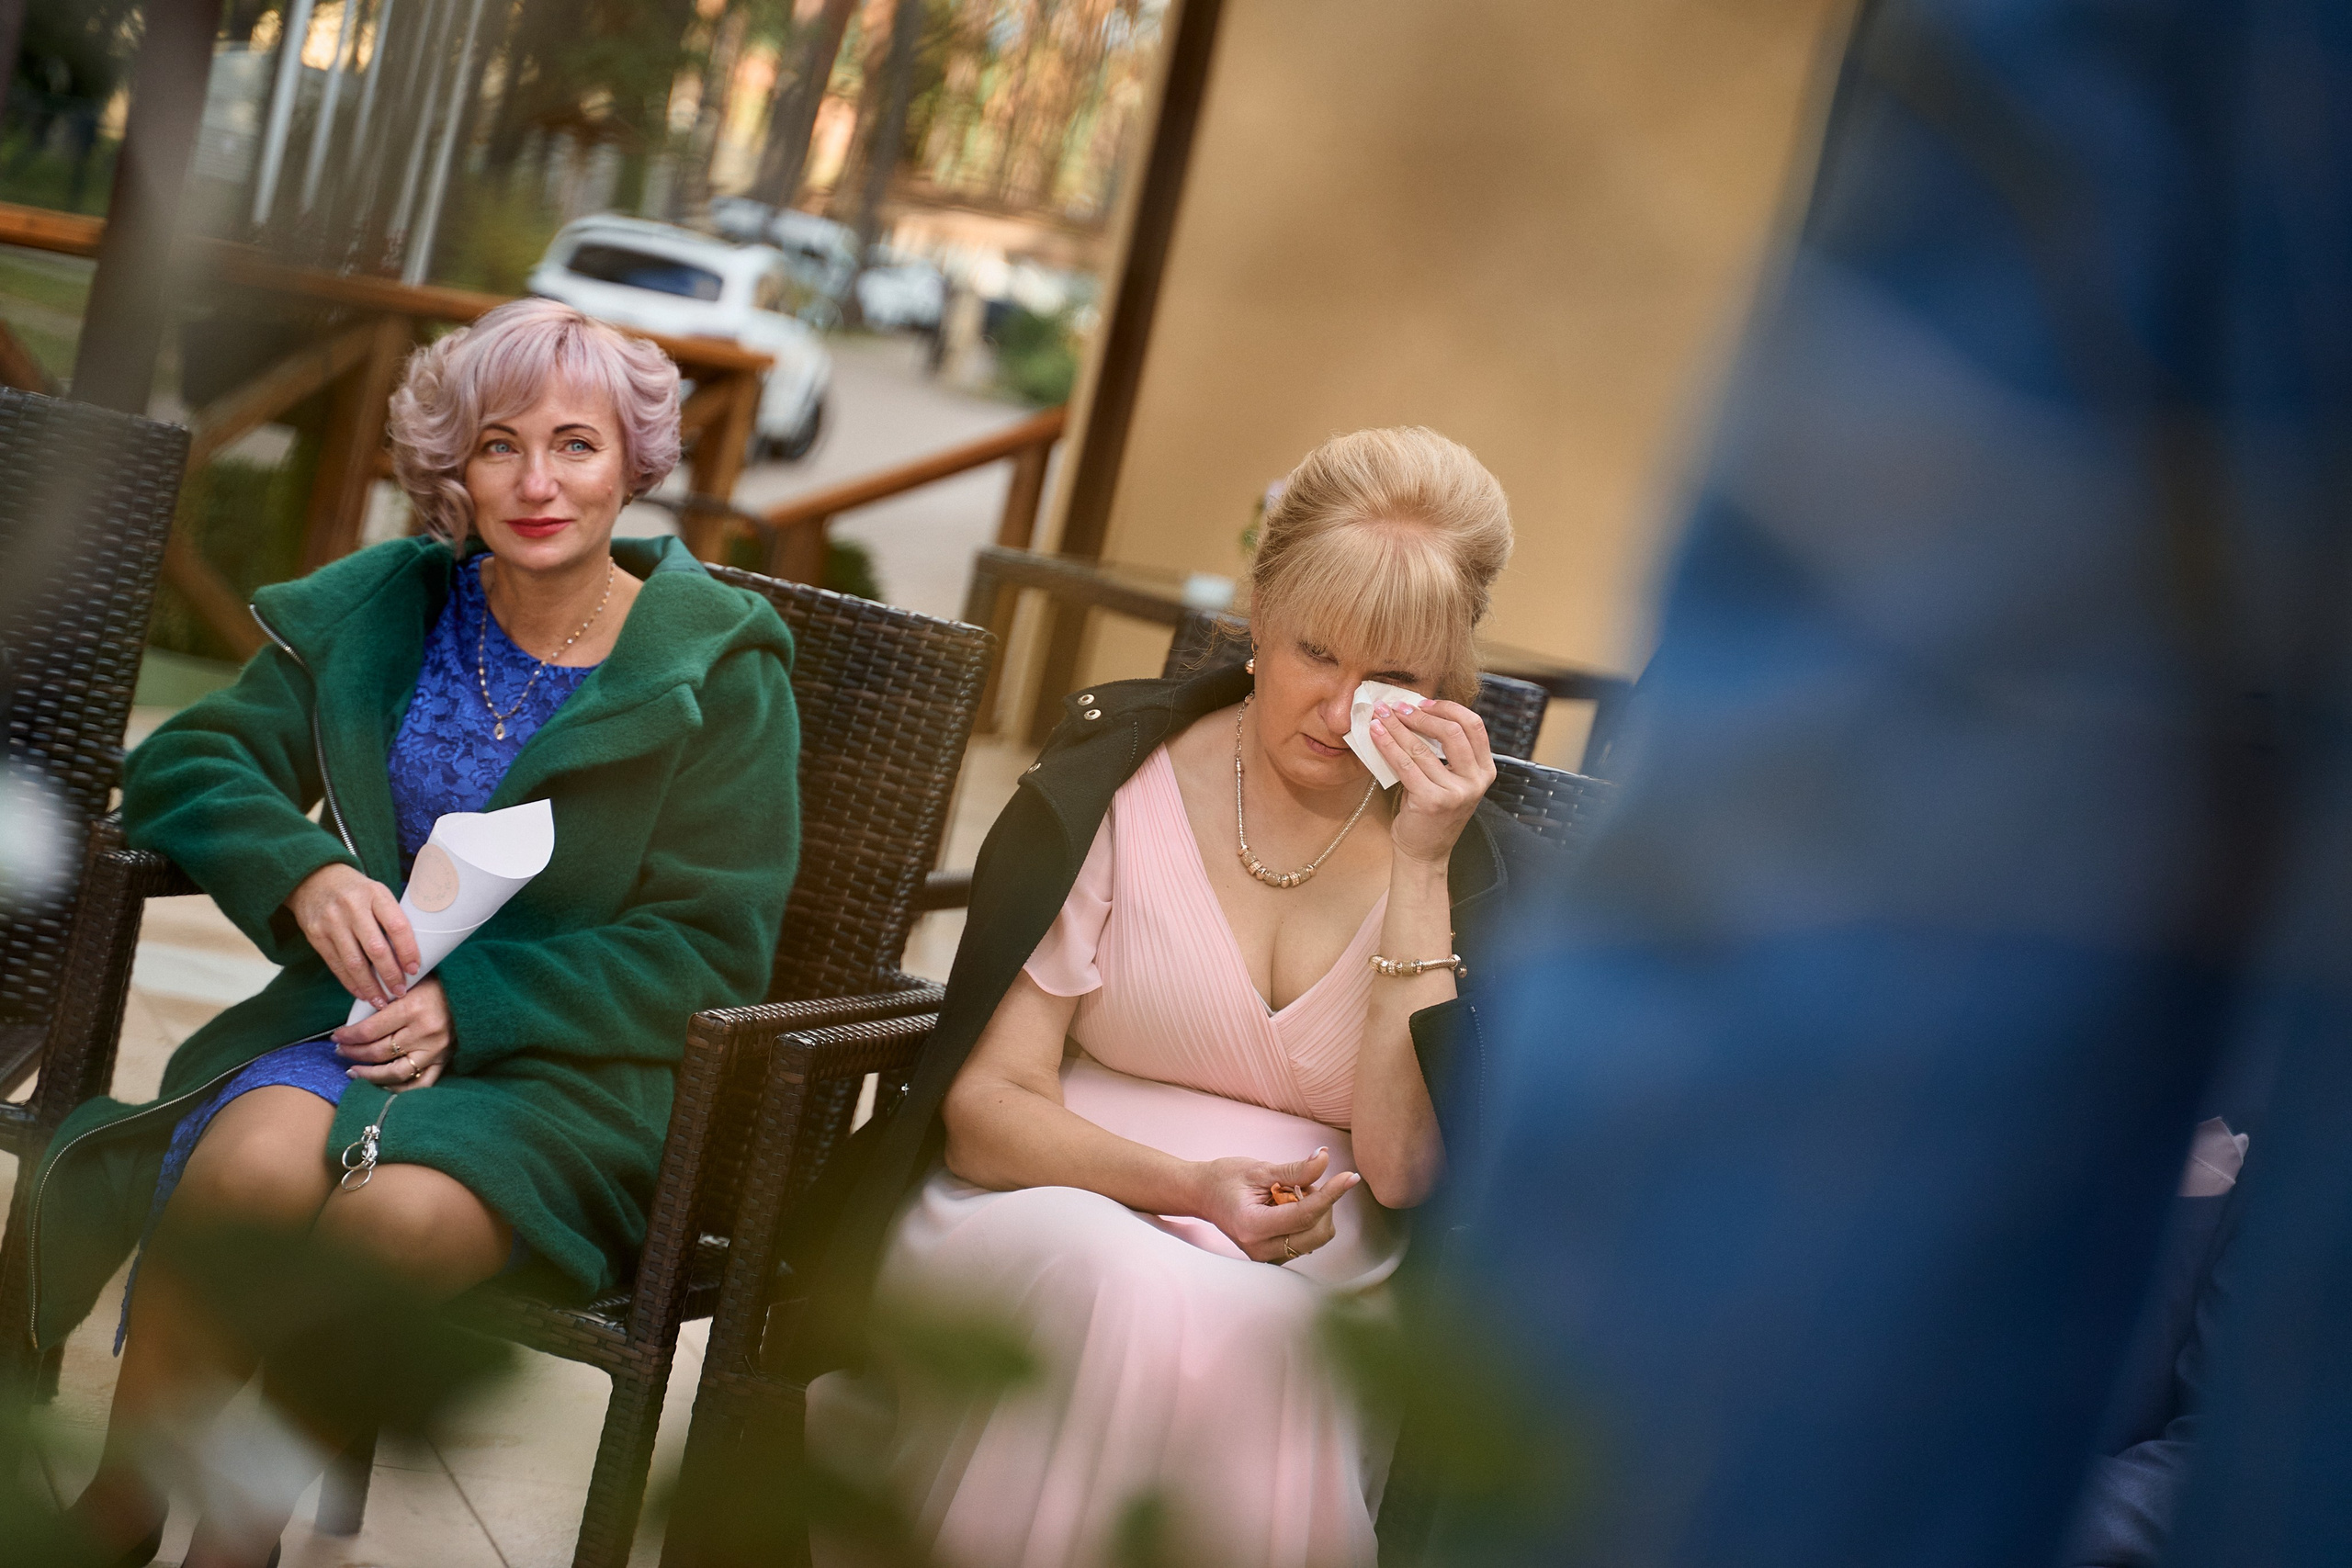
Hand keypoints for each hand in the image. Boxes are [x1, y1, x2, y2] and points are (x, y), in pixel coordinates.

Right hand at [286, 863, 419, 1006]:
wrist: (313, 878)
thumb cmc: (356, 891)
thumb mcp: (377, 893)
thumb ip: (391, 918)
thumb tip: (412, 954)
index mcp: (375, 894)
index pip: (397, 926)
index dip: (408, 951)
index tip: (415, 969)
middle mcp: (352, 907)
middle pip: (375, 948)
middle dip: (390, 974)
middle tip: (400, 991)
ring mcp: (331, 922)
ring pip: (354, 962)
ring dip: (369, 986)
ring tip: (381, 1001)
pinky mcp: (316, 935)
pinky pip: (336, 965)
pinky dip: (350, 983)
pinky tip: (362, 993)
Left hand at [332, 978, 451, 1090]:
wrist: (474, 990)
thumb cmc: (437, 983)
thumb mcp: (409, 983)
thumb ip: (385, 999)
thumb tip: (355, 1020)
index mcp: (413, 1009)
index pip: (369, 1031)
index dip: (348, 1036)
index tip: (337, 1036)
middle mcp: (424, 1033)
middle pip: (378, 1052)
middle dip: (353, 1052)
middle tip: (341, 1050)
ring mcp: (435, 1050)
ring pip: (394, 1073)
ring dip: (369, 1075)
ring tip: (354, 1071)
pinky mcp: (444, 1060)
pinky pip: (419, 1084)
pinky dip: (399, 1087)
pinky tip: (382, 1084)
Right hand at [1192, 1148, 1360, 1263]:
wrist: (1202, 1196)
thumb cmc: (1226, 1179)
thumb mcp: (1259, 1169)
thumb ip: (1295, 1169)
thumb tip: (1325, 1159)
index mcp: (1253, 1226)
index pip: (1305, 1214)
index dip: (1331, 1193)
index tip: (1351, 1176)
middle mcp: (1261, 1249)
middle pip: (1318, 1232)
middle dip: (1321, 1203)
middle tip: (1301, 1182)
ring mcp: (1267, 1258)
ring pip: (1317, 1237)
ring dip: (1316, 1211)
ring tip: (1289, 1194)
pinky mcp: (1275, 1258)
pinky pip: (1308, 1240)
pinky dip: (1308, 1221)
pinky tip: (1288, 1207)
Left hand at [1368, 697, 1494, 867]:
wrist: (1425, 853)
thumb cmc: (1433, 813)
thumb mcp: (1450, 781)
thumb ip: (1446, 753)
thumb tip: (1417, 713)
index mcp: (1485, 771)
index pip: (1474, 726)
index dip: (1448, 708)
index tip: (1424, 702)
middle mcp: (1476, 781)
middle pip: (1453, 732)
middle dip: (1422, 715)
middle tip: (1398, 707)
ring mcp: (1455, 793)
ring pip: (1423, 748)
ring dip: (1398, 726)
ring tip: (1381, 715)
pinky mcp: (1432, 801)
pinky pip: (1405, 764)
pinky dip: (1388, 745)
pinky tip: (1376, 733)